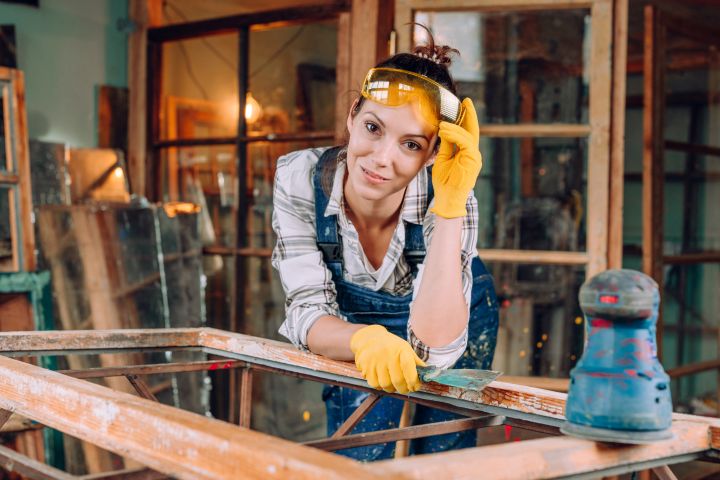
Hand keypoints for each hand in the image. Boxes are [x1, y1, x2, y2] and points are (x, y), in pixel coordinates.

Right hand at [350, 325, 425, 393]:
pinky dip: (380, 386)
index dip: (413, 381)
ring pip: (385, 385)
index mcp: (401, 349)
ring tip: (394, 384)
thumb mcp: (406, 349)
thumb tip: (429, 375)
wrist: (370, 338)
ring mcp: (375, 360)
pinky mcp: (365, 366)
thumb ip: (416, 362)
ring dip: (391, 389)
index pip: (409, 368)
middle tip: (406, 389)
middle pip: (397, 381)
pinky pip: (374, 384)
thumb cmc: (392, 346)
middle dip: (404, 388)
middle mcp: (387, 354)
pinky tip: (383, 380)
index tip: (416, 387)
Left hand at [430, 98, 481, 218]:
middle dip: (470, 114)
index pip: (467, 132)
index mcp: (467, 153)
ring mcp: (474, 157)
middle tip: (466, 101)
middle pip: (473, 130)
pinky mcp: (472, 160)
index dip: (465, 119)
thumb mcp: (443, 159)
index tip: (462, 106)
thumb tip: (444, 130)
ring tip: (443, 123)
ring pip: (467, 135)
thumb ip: (446, 145)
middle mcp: (473, 153)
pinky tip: (445, 130)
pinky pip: (464, 142)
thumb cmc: (444, 182)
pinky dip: (454, 135)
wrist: (448, 199)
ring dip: (455, 126)